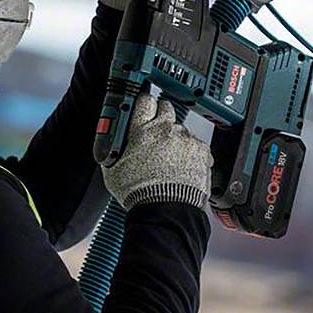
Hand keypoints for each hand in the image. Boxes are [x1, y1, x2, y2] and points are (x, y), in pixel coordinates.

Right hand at [102, 94, 211, 209]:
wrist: (166, 211)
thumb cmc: (140, 194)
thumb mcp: (114, 170)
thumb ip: (114, 149)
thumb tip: (112, 143)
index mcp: (141, 131)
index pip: (144, 101)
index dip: (144, 104)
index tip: (145, 108)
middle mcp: (164, 130)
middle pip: (165, 107)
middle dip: (161, 116)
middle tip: (157, 132)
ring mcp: (185, 139)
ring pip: (181, 128)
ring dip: (176, 138)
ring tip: (169, 160)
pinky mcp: (201, 150)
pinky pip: (196, 144)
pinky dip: (191, 152)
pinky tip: (182, 167)